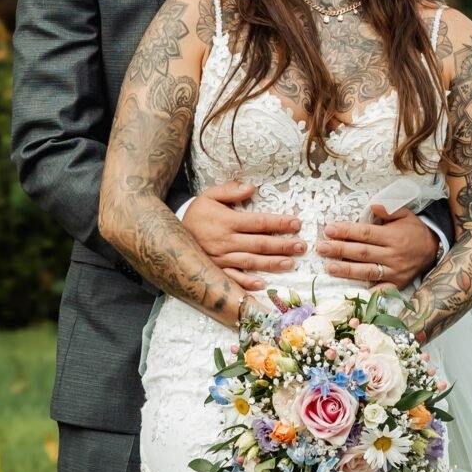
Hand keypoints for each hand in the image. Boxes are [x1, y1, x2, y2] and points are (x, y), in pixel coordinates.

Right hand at [182, 181, 305, 290]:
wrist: (170, 235)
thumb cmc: (196, 214)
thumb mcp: (209, 196)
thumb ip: (230, 190)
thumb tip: (251, 187)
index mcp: (227, 221)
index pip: (258, 222)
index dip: (278, 223)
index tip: (296, 223)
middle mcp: (226, 241)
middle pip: (259, 243)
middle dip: (282, 245)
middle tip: (301, 246)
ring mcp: (221, 259)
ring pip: (251, 261)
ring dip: (272, 263)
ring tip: (291, 263)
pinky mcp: (215, 271)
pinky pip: (233, 279)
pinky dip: (247, 282)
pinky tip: (262, 284)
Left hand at [316, 205, 438, 290]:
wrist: (433, 250)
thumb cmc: (414, 230)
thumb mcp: (405, 214)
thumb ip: (389, 210)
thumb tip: (372, 206)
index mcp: (393, 236)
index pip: (365, 233)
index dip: (346, 232)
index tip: (329, 230)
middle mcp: (393, 255)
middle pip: (362, 253)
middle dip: (340, 250)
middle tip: (321, 248)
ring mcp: (394, 272)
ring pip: (367, 271)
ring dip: (346, 270)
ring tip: (329, 268)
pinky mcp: (396, 284)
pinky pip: (380, 290)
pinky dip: (366, 292)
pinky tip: (350, 291)